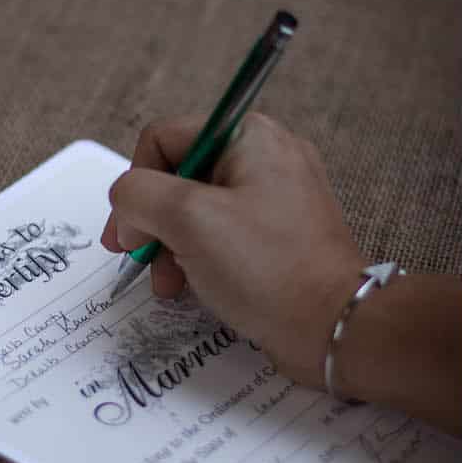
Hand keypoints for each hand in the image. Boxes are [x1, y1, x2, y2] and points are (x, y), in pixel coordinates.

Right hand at [101, 113, 365, 385]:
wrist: (333, 325)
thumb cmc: (266, 267)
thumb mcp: (187, 219)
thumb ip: (139, 195)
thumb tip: (128, 204)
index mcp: (250, 137)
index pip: (164, 139)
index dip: (136, 184)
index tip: (129, 233)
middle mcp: (269, 157)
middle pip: (180, 176)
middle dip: (153, 221)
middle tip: (139, 260)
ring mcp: (279, 197)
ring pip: (200, 210)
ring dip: (172, 245)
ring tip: (167, 286)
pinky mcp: (282, 235)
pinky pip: (226, 235)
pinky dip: (202, 258)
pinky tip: (193, 288)